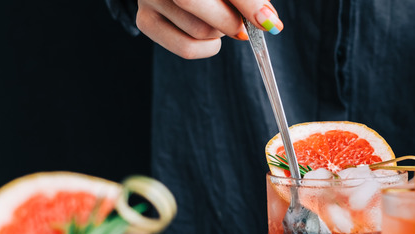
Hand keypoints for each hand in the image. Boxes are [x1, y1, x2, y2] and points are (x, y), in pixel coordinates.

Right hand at [136, 0, 283, 58]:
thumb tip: (268, 21)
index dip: (248, 4)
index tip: (269, 21)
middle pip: (195, 4)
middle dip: (231, 20)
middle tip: (244, 25)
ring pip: (198, 31)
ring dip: (220, 32)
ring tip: (218, 18)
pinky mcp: (146, 20)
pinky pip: (185, 48)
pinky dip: (206, 48)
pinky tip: (209, 35)